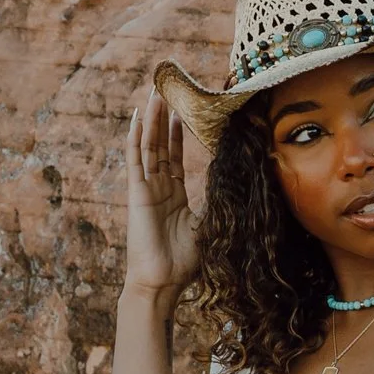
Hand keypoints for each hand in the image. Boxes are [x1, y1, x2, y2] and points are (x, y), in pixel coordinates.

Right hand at [123, 84, 202, 302]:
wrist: (162, 282)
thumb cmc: (184, 262)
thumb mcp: (210, 226)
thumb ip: (217, 204)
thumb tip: (238, 188)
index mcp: (172, 195)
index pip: (174, 157)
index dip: (178, 134)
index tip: (183, 113)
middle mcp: (157, 188)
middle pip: (160, 145)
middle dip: (164, 118)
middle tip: (167, 91)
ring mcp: (146, 188)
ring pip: (149, 145)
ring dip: (153, 119)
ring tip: (156, 93)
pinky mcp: (137, 192)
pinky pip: (136, 159)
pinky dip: (136, 137)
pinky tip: (138, 117)